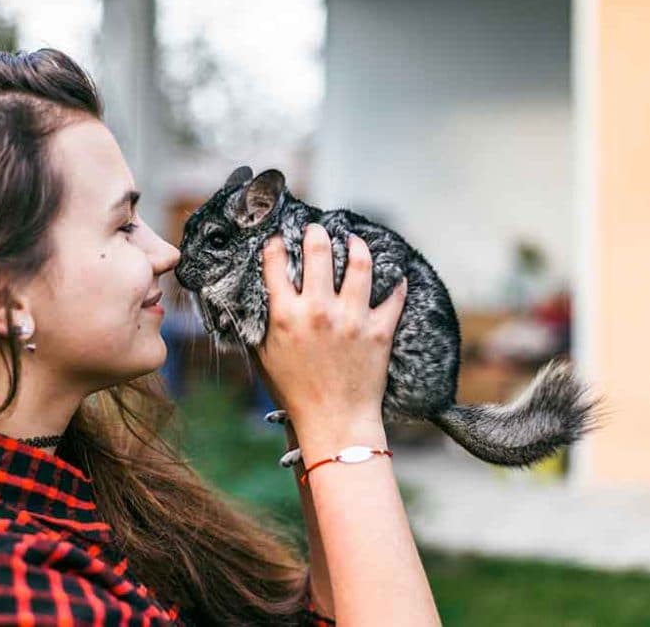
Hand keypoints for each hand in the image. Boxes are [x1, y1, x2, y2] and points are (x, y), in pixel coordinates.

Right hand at [252, 224, 407, 447]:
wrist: (334, 421)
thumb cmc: (295, 392)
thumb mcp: (265, 356)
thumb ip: (259, 323)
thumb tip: (254, 297)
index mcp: (285, 316)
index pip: (275, 263)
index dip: (275, 245)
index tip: (278, 240)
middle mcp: (318, 311)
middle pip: (318, 250)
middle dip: (317, 232)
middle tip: (318, 229)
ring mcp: (351, 318)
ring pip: (360, 263)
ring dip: (357, 245)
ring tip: (353, 240)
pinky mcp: (379, 330)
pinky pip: (393, 295)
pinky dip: (395, 281)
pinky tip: (393, 274)